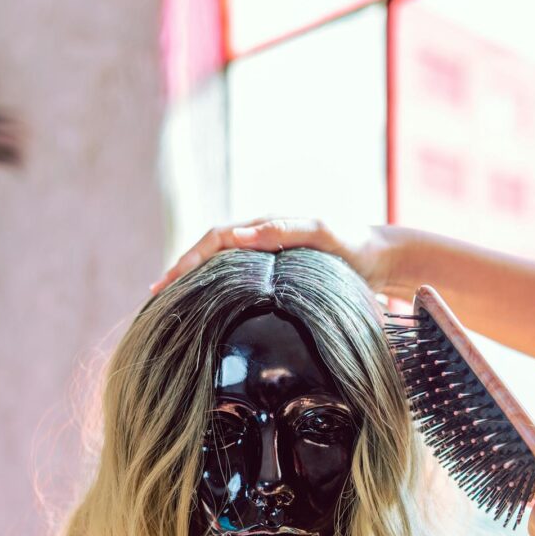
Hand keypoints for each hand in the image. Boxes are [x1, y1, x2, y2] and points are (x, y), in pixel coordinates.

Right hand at [150, 216, 398, 293]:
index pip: (214, 239)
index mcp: (265, 226)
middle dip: (180, 271)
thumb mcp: (324, 232)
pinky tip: (205, 309)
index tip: (168, 281)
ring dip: (193, 282)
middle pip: (209, 252)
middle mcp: (260, 238)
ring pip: (219, 267)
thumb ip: (286, 230)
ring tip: (170, 303)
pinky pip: (235, 280)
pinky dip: (214, 291)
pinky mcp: (273, 274)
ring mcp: (265, 257)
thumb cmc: (354, 245)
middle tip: (155, 295)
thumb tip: (240, 236)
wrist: (379, 257)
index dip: (189, 259)